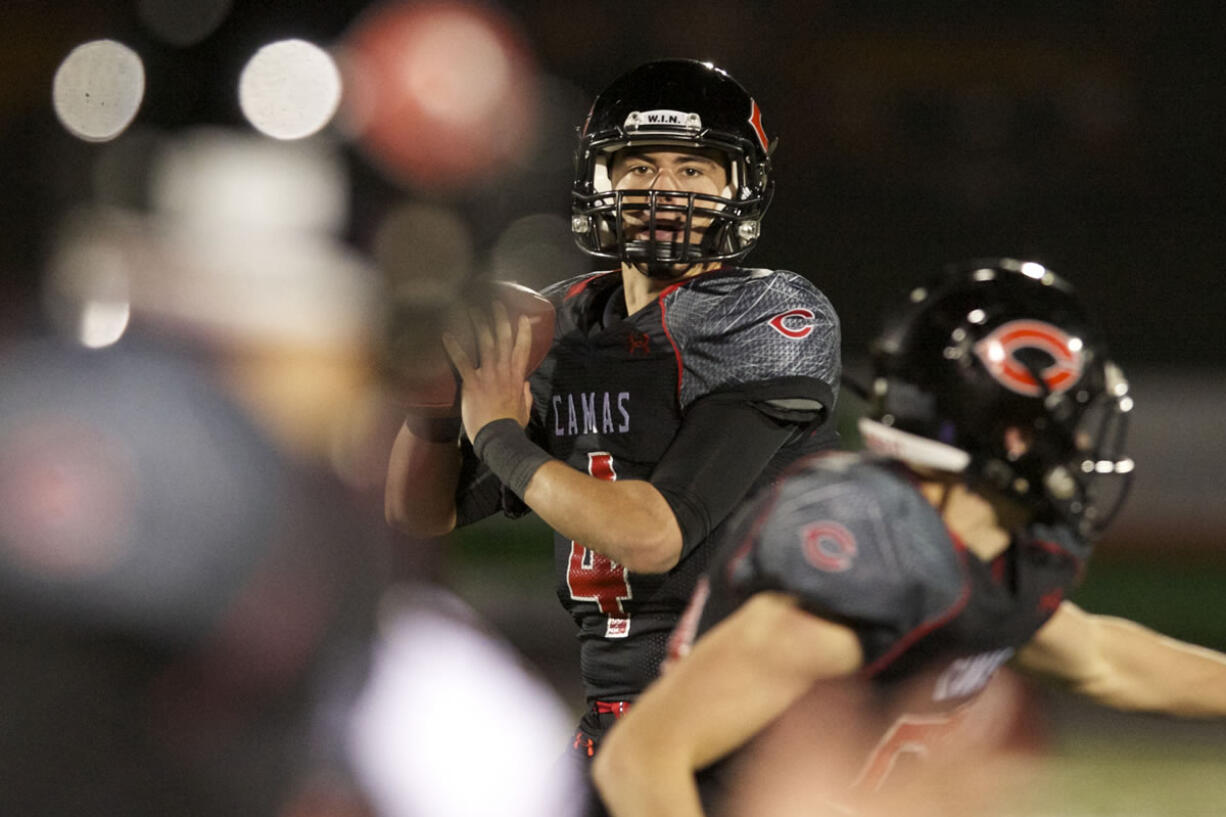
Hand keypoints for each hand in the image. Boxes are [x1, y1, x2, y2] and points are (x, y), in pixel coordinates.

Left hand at [443, 301, 533, 437]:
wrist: (499, 437)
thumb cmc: (511, 425)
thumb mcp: (524, 408)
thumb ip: (525, 394)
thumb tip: (526, 384)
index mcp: (517, 376)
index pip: (522, 348)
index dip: (523, 331)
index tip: (522, 317)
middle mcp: (503, 370)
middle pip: (502, 339)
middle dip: (499, 319)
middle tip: (495, 303)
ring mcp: (487, 375)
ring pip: (484, 343)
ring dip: (478, 324)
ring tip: (472, 308)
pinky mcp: (472, 382)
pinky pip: (462, 361)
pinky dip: (454, 347)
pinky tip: (446, 334)